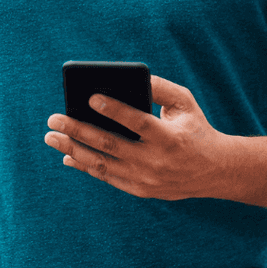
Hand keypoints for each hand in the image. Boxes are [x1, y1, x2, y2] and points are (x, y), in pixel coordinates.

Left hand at [44, 76, 225, 199]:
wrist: (215, 171)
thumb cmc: (194, 128)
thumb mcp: (185, 103)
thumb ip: (159, 87)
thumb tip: (129, 77)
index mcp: (170, 137)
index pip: (138, 122)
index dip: (114, 110)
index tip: (90, 97)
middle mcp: (156, 161)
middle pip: (111, 145)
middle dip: (78, 130)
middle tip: (53, 119)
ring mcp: (147, 179)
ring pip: (103, 165)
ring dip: (73, 150)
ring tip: (51, 137)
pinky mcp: (140, 190)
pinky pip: (107, 177)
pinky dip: (86, 167)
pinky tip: (67, 156)